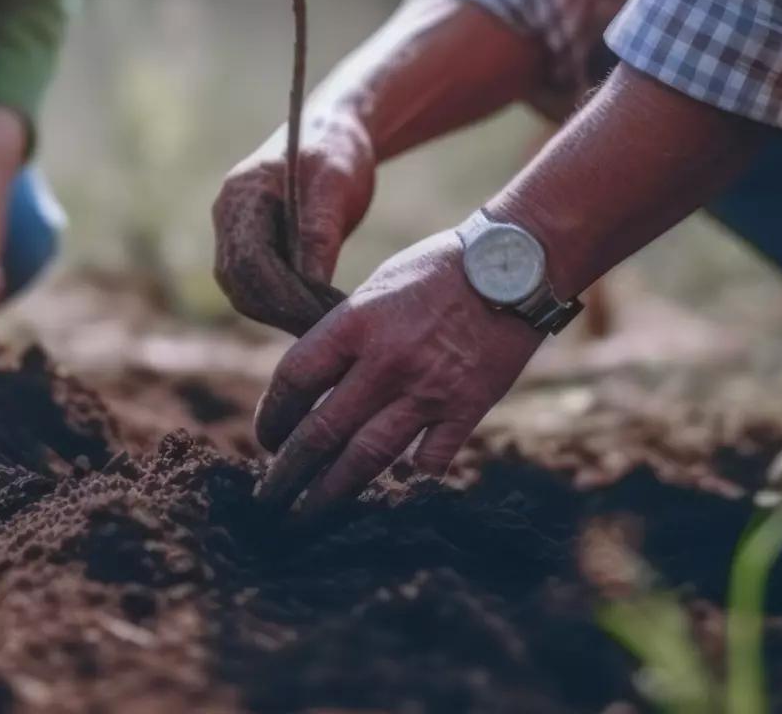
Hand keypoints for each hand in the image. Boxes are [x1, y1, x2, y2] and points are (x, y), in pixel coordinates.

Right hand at [212, 102, 375, 334]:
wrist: (331, 134)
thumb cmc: (336, 151)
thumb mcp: (335, 184)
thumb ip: (319, 230)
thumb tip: (311, 282)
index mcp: (242, 194)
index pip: (248, 258)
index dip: (281, 293)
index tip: (319, 313)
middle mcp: (228, 215)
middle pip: (238, 281)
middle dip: (278, 310)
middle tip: (324, 327)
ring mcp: (234, 231)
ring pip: (242, 290)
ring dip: (278, 312)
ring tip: (323, 323)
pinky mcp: (249, 245)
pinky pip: (254, 285)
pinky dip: (280, 304)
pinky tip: (314, 311)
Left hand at [253, 230, 543, 514]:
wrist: (514, 265)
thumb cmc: (439, 270)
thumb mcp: (378, 289)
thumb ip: (347, 336)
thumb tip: (313, 385)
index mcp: (356, 322)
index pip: (294, 379)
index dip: (271, 416)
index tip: (266, 437)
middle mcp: (385, 360)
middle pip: (321, 430)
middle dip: (288, 472)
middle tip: (269, 501)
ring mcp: (427, 389)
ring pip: (366, 457)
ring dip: (332, 492)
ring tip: (308, 515)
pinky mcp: (466, 408)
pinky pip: (429, 461)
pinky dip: (408, 481)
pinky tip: (391, 494)